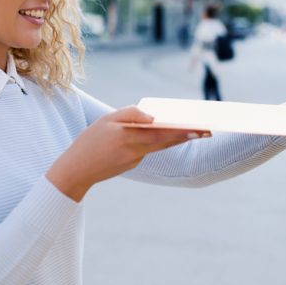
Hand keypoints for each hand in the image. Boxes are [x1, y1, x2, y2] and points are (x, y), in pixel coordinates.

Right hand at [46, 106, 210, 201]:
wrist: (76, 170)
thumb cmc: (90, 140)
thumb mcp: (107, 120)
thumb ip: (131, 114)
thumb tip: (153, 117)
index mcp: (129, 136)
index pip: (162, 133)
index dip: (183, 131)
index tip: (201, 128)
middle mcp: (136, 150)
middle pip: (167, 141)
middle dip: (188, 135)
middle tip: (208, 131)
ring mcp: (135, 159)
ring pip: (161, 146)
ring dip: (177, 138)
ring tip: (196, 131)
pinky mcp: (133, 163)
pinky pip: (149, 149)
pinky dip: (160, 142)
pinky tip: (170, 135)